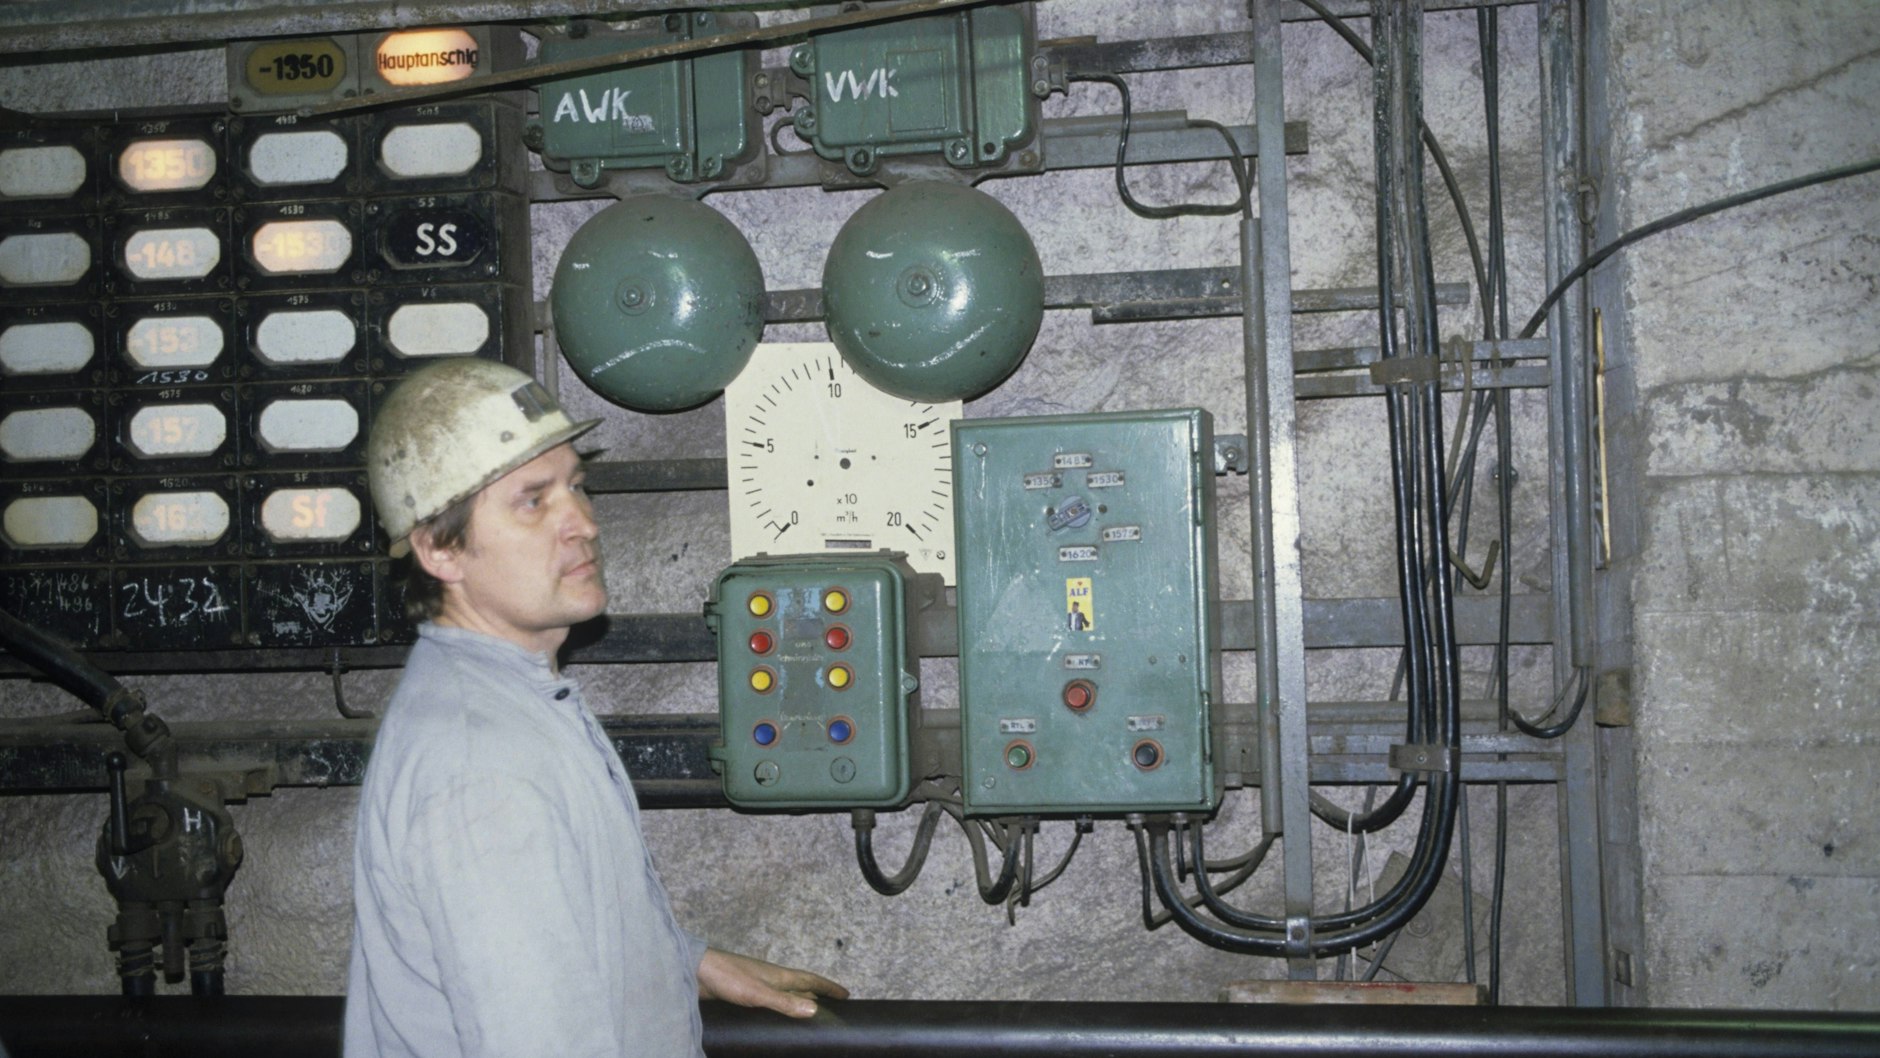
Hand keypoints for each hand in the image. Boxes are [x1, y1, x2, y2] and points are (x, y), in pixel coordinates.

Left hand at [697, 947, 849, 1018]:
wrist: (696, 972)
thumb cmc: (727, 977)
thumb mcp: (758, 993)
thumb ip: (784, 1002)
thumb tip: (814, 1009)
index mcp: (779, 976)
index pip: (810, 981)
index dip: (828, 988)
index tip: (846, 994)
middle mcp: (771, 980)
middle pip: (801, 989)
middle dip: (818, 997)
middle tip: (833, 1007)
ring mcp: (757, 986)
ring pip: (784, 996)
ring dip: (798, 1003)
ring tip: (808, 1015)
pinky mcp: (743, 994)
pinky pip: (769, 1002)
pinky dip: (779, 1009)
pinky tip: (774, 1017)